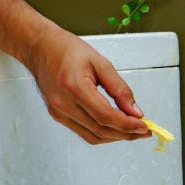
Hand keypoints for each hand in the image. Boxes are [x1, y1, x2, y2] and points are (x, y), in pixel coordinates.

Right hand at [25, 27, 150, 143]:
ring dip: (116, 137)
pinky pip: (85, 133)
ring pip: (94, 136)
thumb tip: (135, 112)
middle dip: (126, 134)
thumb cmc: (67, 50)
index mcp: (74, 87)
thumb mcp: (101, 63)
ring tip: (133, 131)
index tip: (144, 127)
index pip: (106, 116)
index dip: (128, 125)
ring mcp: (59, 112)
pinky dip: (103, 134)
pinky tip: (115, 128)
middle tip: (144, 131)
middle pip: (101, 130)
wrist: (40, 48)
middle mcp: (64, 104)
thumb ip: (120, 89)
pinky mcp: (58, 116)